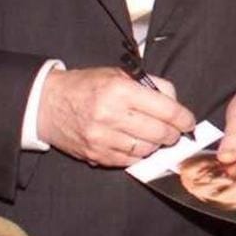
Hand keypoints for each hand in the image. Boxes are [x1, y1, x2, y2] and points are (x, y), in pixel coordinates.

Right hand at [39, 66, 195, 167]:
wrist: (47, 104)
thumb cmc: (87, 86)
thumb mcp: (118, 74)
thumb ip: (151, 85)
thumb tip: (176, 103)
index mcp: (119, 90)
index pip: (166, 109)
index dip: (184, 118)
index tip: (188, 121)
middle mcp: (111, 115)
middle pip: (160, 133)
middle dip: (173, 134)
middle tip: (174, 131)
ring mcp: (102, 138)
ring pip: (147, 150)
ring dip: (156, 145)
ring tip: (153, 136)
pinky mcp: (96, 154)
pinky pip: (129, 161)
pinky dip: (138, 154)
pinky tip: (136, 144)